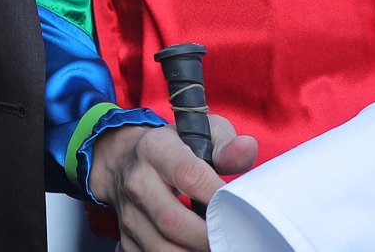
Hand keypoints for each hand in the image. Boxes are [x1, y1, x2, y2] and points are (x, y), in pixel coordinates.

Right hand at [91, 113, 258, 251]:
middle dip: (206, 237)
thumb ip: (226, 145)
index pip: (189, 175)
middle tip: (232, 240)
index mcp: (156, 149)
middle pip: (171, 220)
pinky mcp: (126, 237)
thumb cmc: (175, 147)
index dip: (216, 195)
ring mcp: (128, 212)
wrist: (127, 160)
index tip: (239, 207)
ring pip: (159, 247)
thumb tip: (248, 149)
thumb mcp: (202, 133)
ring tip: (217, 248)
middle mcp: (137, 181)